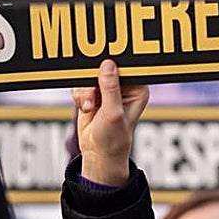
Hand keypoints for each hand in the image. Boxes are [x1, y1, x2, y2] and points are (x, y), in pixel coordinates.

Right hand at [72, 60, 148, 186]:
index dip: (112, 67)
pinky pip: (81, 83)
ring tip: (89, 108)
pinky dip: (80, 95)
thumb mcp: (113, 114)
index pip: (126, 68)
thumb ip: (110, 89)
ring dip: (85, 91)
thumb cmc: (113, 139)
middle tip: (92, 98)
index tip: (100, 73)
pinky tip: (85, 108)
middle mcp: (125, 86)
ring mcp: (108, 88)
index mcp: (138, 89)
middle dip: (94, 82)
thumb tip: (108, 66)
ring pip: (90, 75)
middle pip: (105, 68)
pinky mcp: (94, 91)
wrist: (97, 152)